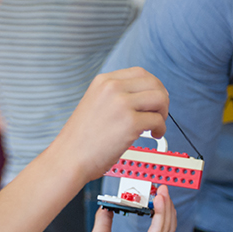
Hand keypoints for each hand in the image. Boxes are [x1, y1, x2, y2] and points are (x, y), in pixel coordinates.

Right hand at [52, 67, 168, 183]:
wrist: (69, 158)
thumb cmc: (81, 139)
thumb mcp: (95, 104)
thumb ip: (116, 96)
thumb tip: (145, 97)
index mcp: (103, 81)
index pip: (140, 73)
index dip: (152, 86)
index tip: (154, 99)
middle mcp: (112, 88)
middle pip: (154, 83)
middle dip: (162, 99)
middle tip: (159, 113)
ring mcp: (122, 104)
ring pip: (160, 99)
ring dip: (163, 113)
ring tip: (155, 125)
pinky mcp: (130, 123)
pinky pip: (158, 120)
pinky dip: (160, 129)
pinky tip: (152, 135)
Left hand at [78, 190, 176, 231]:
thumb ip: (105, 218)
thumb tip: (106, 205)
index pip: (157, 224)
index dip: (159, 208)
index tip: (156, 192)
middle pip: (166, 223)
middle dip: (166, 205)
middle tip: (163, 188)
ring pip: (166, 225)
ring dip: (167, 207)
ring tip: (163, 191)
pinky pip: (159, 230)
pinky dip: (161, 214)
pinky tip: (159, 201)